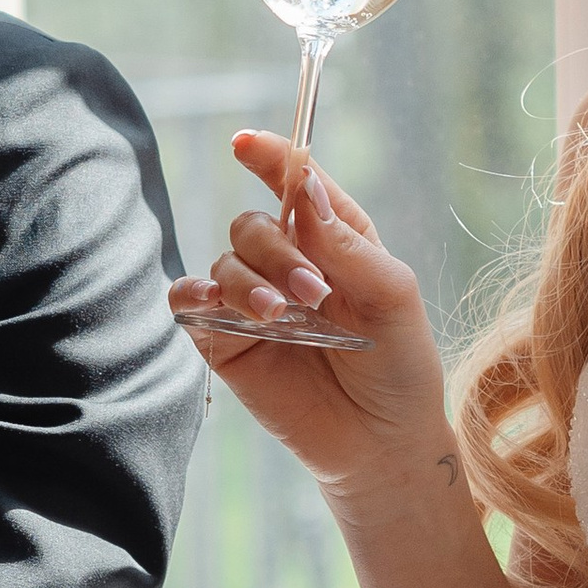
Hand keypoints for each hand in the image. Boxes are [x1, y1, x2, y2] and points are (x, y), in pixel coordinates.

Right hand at [166, 133, 452, 509]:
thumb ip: (347, 243)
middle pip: (254, 225)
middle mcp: (288, 263)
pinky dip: (192, 295)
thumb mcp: (392, 297)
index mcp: (334, 239)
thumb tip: (303, 189)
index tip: (248, 144)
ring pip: (225, 262)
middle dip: (278, 250)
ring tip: (284, 318)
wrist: (381, 443)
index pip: (295, 184)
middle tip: (313, 293)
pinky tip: (212, 303)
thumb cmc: (398, 366)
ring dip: (250, 283)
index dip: (272, 157)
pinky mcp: (226, 342)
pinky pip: (188, 303)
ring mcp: (253, 303)